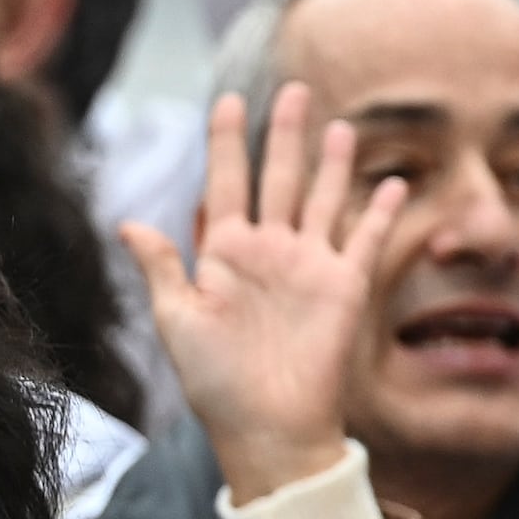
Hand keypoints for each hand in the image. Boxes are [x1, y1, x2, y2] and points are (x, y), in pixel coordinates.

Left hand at [118, 87, 407, 510]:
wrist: (267, 429)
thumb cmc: (215, 383)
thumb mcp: (177, 321)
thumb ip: (161, 268)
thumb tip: (126, 223)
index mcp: (224, 254)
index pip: (225, 183)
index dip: (226, 142)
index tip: (226, 99)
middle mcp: (269, 251)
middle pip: (278, 178)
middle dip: (284, 135)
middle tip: (294, 89)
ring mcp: (310, 266)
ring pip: (322, 198)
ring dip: (332, 163)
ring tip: (338, 124)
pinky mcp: (346, 287)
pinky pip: (366, 239)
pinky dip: (380, 211)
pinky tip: (391, 182)